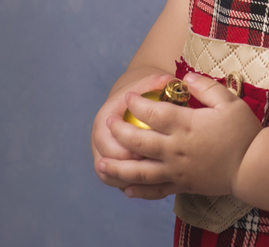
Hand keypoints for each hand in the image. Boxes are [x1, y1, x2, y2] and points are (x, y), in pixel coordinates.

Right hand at [92, 71, 175, 189]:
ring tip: (156, 180)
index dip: (129, 154)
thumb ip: (158, 82)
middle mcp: (100, 139)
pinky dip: (134, 187)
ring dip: (131, 182)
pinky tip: (154, 185)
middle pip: (109, 166)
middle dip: (131, 172)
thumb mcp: (150, 83)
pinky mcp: (114, 165)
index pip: (110, 144)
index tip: (152, 155)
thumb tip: (168, 81)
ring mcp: (105, 154)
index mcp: (106, 119)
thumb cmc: (144, 90)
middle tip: (157, 171)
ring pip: (112, 178)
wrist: (133, 96)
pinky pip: (120, 182)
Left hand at [99, 73, 262, 199]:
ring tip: (102, 163)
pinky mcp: (183, 185)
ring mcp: (177, 170)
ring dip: (118, 168)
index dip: (137, 104)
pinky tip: (126, 189)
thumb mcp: (230, 102)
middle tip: (110, 122)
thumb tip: (186, 78)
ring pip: (140, 171)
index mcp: (186, 126)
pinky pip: (155, 190)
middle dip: (120, 131)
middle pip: (138, 142)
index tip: (129, 98)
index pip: (153, 113)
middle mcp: (176, 150)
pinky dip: (139, 190)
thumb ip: (206, 88)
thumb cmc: (244, 132)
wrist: (254, 166)